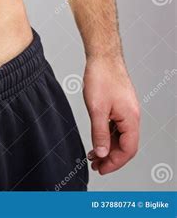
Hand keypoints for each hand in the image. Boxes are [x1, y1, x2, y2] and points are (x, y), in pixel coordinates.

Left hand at [83, 57, 139, 174]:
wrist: (103, 57)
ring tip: (93, 156)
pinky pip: (116, 127)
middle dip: (111, 158)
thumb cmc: (101, 78)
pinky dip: (107, 136)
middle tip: (96, 166)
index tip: (101, 170)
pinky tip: (97, 140)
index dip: (115, 163)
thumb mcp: (96, 109)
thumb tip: (102, 154)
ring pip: (120, 137)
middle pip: (125, 145)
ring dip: (108, 148)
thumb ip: (99, 133)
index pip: (127, 150)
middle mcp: (132, 117)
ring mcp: (126, 111)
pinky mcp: (120, 106)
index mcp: (131, 119)